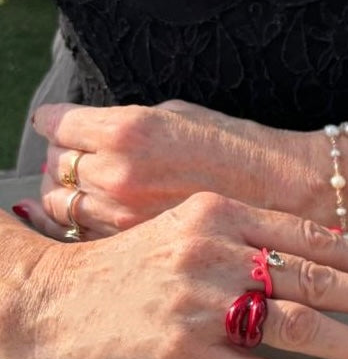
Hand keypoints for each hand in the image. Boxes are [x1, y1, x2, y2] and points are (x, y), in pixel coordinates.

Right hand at [4, 194, 347, 358]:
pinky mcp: (181, 351)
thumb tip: (308, 255)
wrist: (53, 295)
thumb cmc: (128, 262)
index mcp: (224, 213)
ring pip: (296, 322)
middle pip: (315, 275)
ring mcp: (201, 302)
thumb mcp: (188, 226)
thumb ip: (245, 235)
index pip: (310, 235)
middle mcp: (218, 250)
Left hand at [25, 101, 322, 238]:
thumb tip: (93, 127)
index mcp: (128, 131)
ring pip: (60, 203)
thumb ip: (129, 120)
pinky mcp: (130, 245)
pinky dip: (87, 221)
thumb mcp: (181, 112)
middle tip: (86, 152)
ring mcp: (119, 216)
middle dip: (66, 155)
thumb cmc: (237, 145)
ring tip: (99, 184)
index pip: (57, 123)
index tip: (61, 121)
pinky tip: (110, 210)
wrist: (281, 190)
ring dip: (73, 191)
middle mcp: (116, 173)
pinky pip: (81, 233)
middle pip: (54, 165)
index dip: (58, 121)